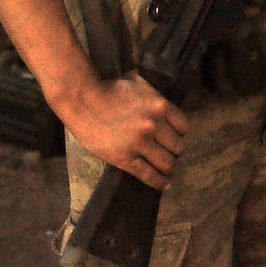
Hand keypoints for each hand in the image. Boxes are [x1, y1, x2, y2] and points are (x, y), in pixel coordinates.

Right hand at [57, 75, 190, 187]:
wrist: (83, 101)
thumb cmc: (108, 89)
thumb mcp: (138, 83)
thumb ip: (153, 91)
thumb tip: (159, 98)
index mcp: (160, 106)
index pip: (183, 127)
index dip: (180, 134)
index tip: (175, 138)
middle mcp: (154, 125)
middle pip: (177, 147)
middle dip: (175, 152)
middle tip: (170, 154)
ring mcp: (140, 143)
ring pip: (167, 163)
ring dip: (170, 168)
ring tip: (169, 171)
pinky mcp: (126, 158)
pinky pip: (149, 174)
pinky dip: (159, 182)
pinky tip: (164, 184)